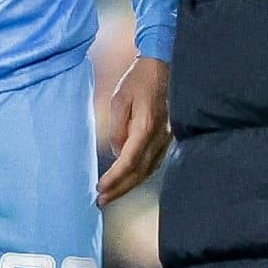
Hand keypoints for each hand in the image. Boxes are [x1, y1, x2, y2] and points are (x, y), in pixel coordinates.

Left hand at [97, 57, 170, 205]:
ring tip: (112, 195)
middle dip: (120, 189)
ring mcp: (166, 139)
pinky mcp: (167, 137)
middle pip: (139, 173)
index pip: (128, 162)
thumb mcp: (119, 100)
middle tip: (102, 201)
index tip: (100, 189)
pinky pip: (154, 163)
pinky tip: (129, 180)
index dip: (114, 179)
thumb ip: (117, 128)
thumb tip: (117, 152)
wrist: (162, 66)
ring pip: (148, 171)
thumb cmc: (138, 80)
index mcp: (146, 127)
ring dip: (130, 185)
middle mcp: (159, 137)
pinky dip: (140, 175)